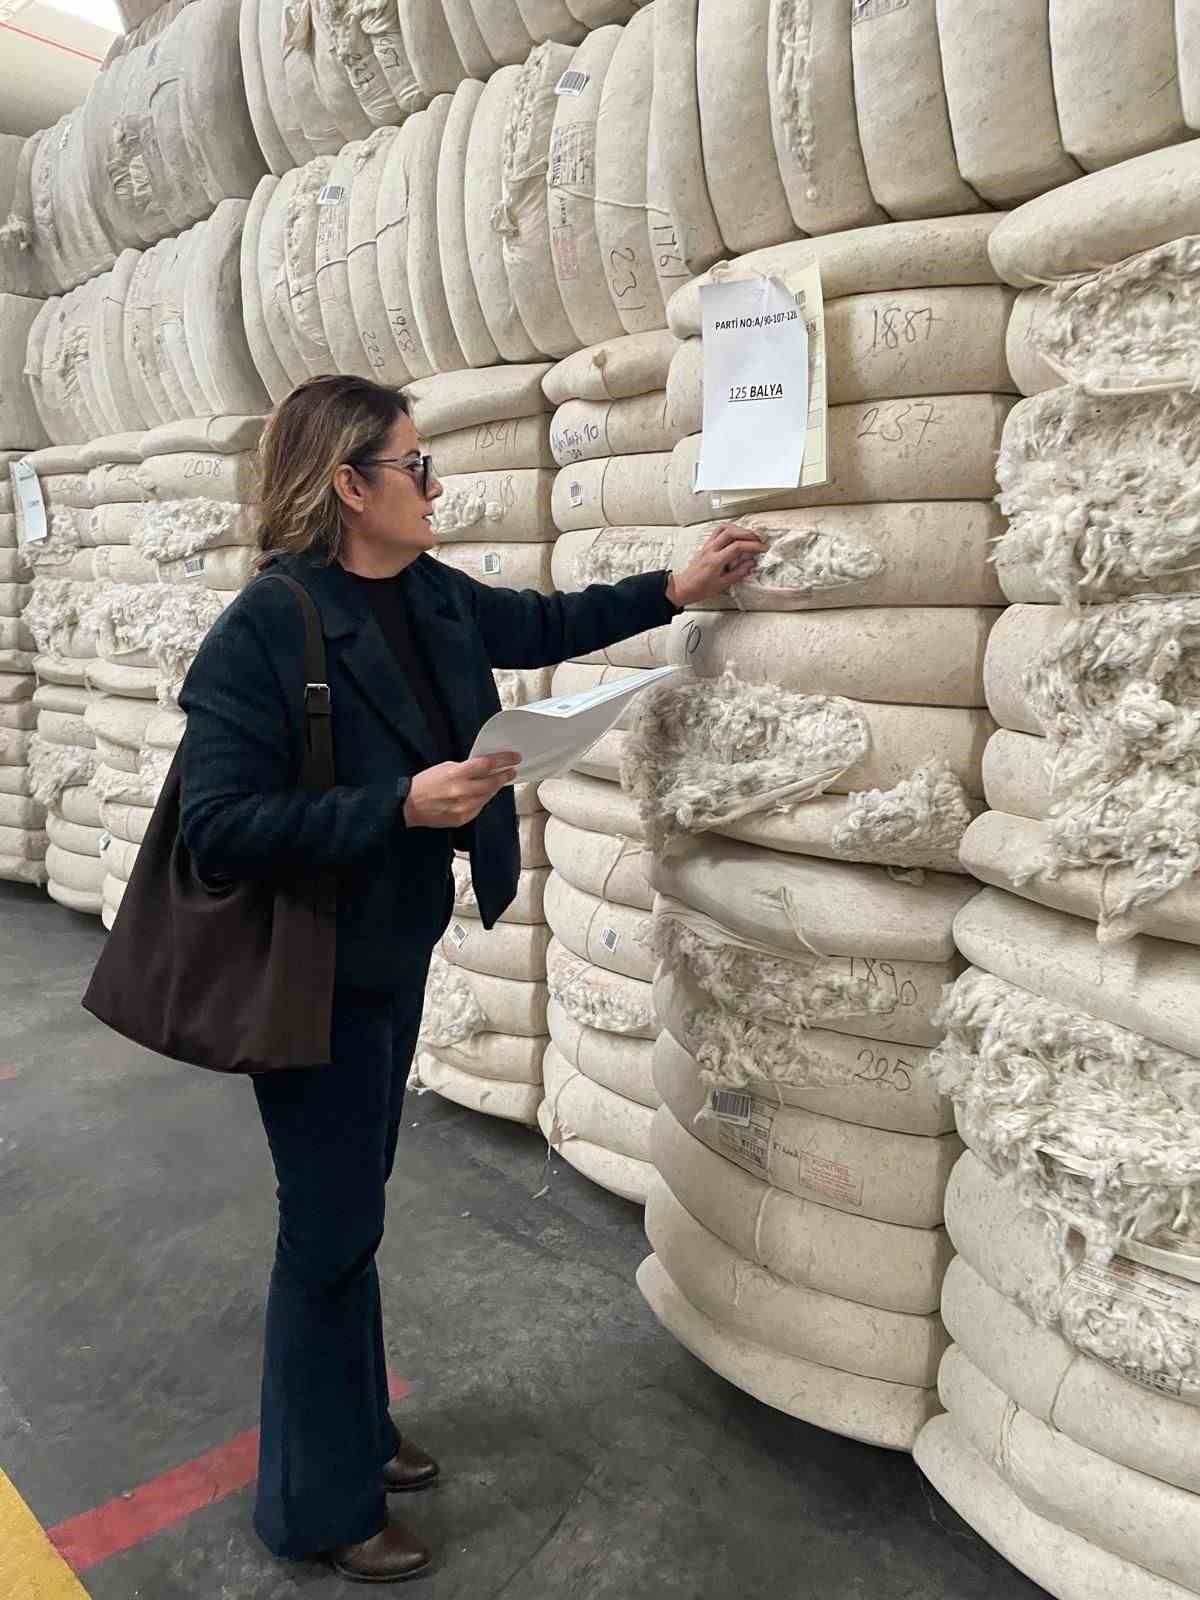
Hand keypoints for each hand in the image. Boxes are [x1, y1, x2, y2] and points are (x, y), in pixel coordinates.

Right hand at [403, 752, 519, 827]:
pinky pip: (479, 807)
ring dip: (494, 788)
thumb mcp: (444, 768)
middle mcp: (462, 791)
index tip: (514, 757)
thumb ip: (465, 768)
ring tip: (498, 781)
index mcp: (456, 774)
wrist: (409, 806)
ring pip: (488, 796)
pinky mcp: (463, 818)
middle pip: (492, 782)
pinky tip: (482, 794)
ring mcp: (464, 807)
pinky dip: (483, 799)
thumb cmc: (425, 784)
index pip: (486, 764)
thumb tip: (483, 768)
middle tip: (511, 771)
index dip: (503, 760)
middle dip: (504, 775)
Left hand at [665, 524, 768, 606]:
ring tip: (749, 536)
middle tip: (759, 540)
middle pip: (731, 533)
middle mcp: (711, 550)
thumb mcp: (722, 585)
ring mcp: (707, 546)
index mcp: (715, 561)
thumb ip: (738, 573)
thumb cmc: (700, 588)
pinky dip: (729, 529)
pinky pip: (718, 531)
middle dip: (748, 534)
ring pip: (724, 528)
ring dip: (739, 529)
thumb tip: (751, 564)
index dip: (753, 546)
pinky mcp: (706, 545)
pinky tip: (736, 535)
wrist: (684, 587)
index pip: (737, 547)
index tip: (762, 548)